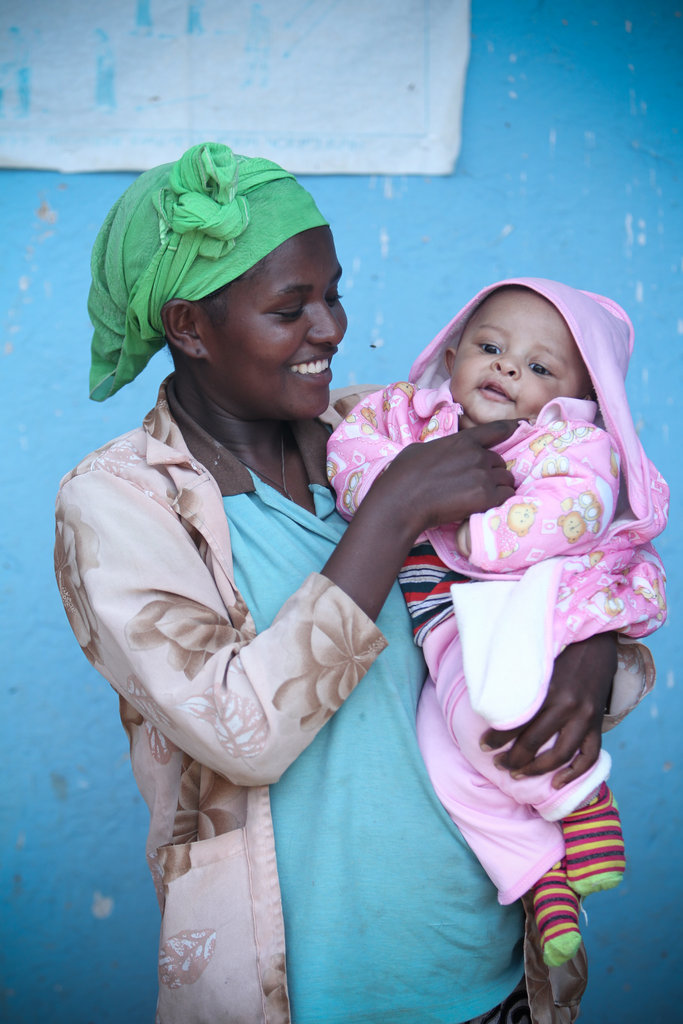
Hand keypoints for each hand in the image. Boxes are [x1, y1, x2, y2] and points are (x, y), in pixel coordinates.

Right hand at [382, 419, 517, 533]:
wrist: (402, 501)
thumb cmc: (402, 476)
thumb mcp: (419, 450)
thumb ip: (440, 450)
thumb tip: (440, 455)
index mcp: (462, 440)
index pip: (495, 430)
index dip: (510, 428)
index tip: (521, 426)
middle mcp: (477, 455)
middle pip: (500, 461)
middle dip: (493, 472)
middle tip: (477, 485)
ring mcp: (483, 475)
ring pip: (506, 479)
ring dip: (499, 487)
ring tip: (483, 497)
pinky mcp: (485, 497)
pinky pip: (506, 497)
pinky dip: (500, 501)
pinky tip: (487, 506)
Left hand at [480, 632, 616, 787]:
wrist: (595, 646)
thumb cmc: (557, 654)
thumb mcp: (536, 664)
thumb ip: (519, 684)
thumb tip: (488, 704)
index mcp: (547, 689)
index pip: (516, 721)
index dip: (497, 738)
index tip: (483, 747)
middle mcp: (567, 705)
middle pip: (535, 742)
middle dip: (512, 758)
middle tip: (498, 765)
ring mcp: (585, 717)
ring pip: (560, 755)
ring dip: (536, 769)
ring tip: (518, 774)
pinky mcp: (597, 724)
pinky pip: (590, 756)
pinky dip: (574, 773)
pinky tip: (556, 782)